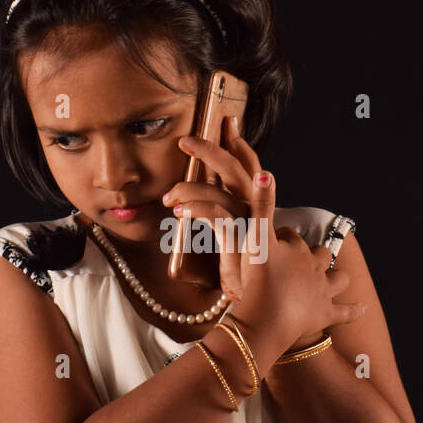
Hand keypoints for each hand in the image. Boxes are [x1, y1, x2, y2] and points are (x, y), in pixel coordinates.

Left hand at [160, 115, 254, 300]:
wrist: (247, 301)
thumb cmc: (232, 269)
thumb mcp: (221, 235)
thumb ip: (210, 212)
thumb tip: (182, 196)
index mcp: (251, 204)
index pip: (248, 165)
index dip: (238, 142)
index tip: (226, 121)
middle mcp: (254, 209)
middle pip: (235, 169)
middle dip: (210, 150)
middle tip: (184, 141)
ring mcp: (248, 224)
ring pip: (219, 192)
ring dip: (190, 188)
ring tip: (168, 199)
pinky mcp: (238, 241)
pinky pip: (216, 216)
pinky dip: (197, 208)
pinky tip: (179, 211)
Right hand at [230, 165, 366, 356]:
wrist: (266, 318)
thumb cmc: (258, 277)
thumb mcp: (256, 238)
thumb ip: (261, 206)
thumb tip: (266, 172)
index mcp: (298, 249)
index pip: (291, 236)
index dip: (281, 236)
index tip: (270, 239)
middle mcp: (315, 268)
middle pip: (319, 255)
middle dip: (313, 254)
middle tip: (300, 259)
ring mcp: (322, 292)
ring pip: (337, 279)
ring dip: (336, 276)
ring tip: (335, 276)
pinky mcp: (324, 315)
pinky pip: (344, 313)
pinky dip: (353, 310)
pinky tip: (363, 309)